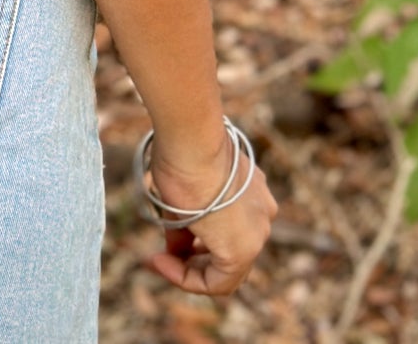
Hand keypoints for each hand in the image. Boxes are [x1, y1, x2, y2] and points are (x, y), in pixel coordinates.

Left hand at [142, 143, 277, 297]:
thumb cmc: (181, 180)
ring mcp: (262, 203)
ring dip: (208, 236)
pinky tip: (195, 200)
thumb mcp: (174, 219)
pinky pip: (240, 208)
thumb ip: (182, 240)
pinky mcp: (257, 179)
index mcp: (242, 251)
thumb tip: (179, 245)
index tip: (155, 258)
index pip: (216, 285)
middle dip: (195, 259)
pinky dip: (219, 213)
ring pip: (236, 234)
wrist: (193, 133)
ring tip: (175, 223)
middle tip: (166, 250)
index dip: (182, 278)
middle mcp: (261, 232)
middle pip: (229, 262)